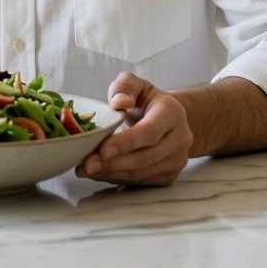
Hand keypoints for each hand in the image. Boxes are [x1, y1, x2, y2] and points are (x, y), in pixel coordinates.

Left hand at [75, 72, 193, 186]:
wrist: (170, 119)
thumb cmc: (147, 101)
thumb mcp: (136, 85)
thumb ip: (125, 87)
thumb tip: (120, 102)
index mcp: (172, 113)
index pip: (150, 131)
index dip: (126, 142)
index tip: (102, 149)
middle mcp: (180, 139)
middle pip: (145, 157)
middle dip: (113, 163)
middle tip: (87, 164)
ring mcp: (177, 160)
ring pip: (141, 173)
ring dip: (111, 173)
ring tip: (86, 169)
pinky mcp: (169, 175)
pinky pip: (140, 182)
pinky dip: (117, 178)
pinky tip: (99, 173)